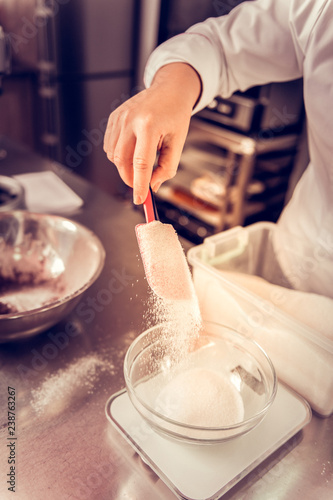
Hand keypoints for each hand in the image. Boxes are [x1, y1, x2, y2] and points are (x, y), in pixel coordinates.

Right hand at [103, 63, 200, 203]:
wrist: (169, 90)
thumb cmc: (175, 115)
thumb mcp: (178, 143)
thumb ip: (167, 167)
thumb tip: (153, 185)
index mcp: (149, 125)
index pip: (141, 163)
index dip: (139, 185)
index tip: (139, 199)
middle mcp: (130, 120)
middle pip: (122, 161)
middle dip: (130, 178)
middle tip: (141, 185)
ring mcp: (119, 118)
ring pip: (113, 155)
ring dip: (124, 167)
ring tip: (140, 161)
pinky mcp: (114, 118)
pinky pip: (110, 146)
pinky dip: (118, 156)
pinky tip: (132, 151)